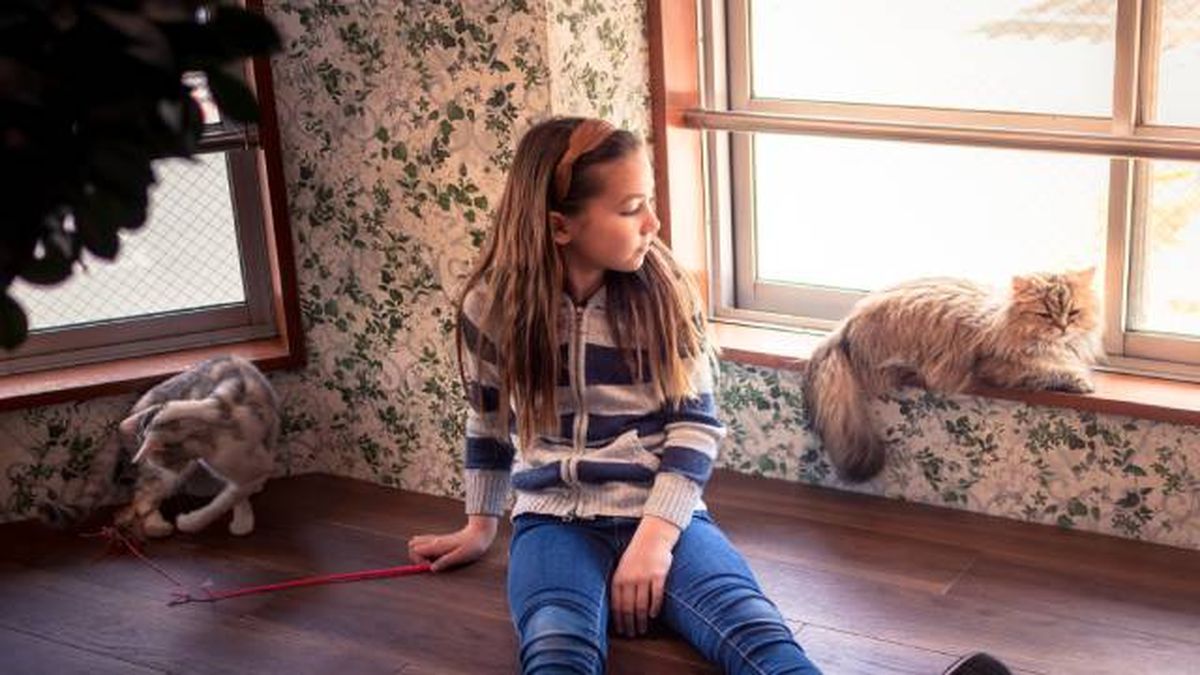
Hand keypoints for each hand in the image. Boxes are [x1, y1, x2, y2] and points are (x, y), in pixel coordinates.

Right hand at [408, 515, 498, 571]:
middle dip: (416, 557)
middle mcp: (434, 540)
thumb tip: (432, 569)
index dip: (418, 561)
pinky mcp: (440, 540)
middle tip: (428, 565)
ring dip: (420, 554)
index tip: (429, 567)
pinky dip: (426, 551)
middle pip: (413, 545)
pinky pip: (426, 543)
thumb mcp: (461, 556)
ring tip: (432, 561)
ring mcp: (437, 539)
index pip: (415, 549)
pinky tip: (437, 556)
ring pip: (418, 543)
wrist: (480, 533)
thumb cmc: (473, 545)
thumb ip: (446, 561)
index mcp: (437, 544)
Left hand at [611, 515, 679, 636]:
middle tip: (632, 634)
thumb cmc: (637, 554)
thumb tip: (617, 607)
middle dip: (629, 623)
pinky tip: (653, 615)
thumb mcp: (622, 567)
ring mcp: (644, 577)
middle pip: (628, 608)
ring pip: (641, 605)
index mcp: (619, 577)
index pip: (616, 604)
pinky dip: (654, 608)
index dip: (618, 620)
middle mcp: (630, 579)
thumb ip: (620, 584)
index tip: (621, 630)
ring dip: (641, 620)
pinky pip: (656, 596)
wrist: (652, 536)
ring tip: (642, 629)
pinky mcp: (658, 575)